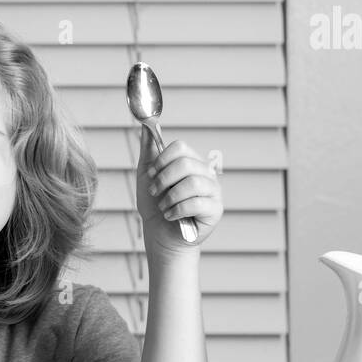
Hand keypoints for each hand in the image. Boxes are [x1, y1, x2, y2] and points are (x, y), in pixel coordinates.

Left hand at [135, 125, 222, 258]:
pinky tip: (171, 216)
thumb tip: (145, 126)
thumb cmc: (155, 205)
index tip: (152, 175)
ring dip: (170, 197)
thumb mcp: (147, 175)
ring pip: (192, 183)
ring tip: (164, 207)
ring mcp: (213, 191)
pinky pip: (197, 204)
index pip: (181, 147)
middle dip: (163, 180)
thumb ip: (149, 151)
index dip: (162, 160)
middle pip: (186, 163)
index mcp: (191, 162)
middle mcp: (206, 174)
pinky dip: (177, 211)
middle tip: (156, 192)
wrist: (159, 234)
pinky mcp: (216, 210)